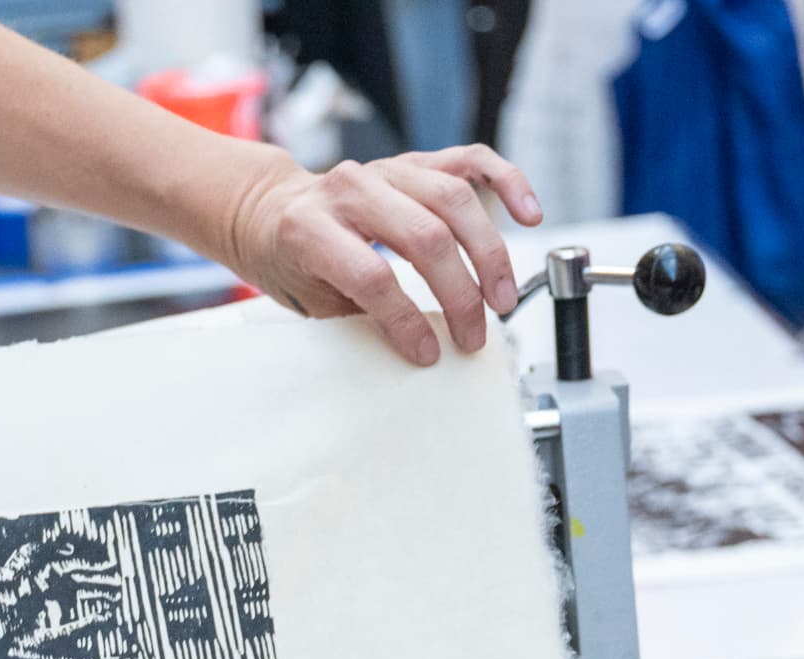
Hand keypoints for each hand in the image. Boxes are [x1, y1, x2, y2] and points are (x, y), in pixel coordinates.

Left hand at [219, 147, 543, 364]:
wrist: (275, 212)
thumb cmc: (294, 263)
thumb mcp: (312, 301)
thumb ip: (360, 316)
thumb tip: (420, 347)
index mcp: (311, 228)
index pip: (372, 276)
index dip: (406, 321)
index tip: (428, 352)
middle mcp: (349, 189)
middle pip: (424, 236)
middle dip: (459, 294)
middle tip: (475, 335)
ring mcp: (386, 168)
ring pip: (454, 199)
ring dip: (489, 254)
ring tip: (502, 298)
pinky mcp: (414, 161)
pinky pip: (470, 161)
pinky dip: (506, 182)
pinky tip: (528, 213)